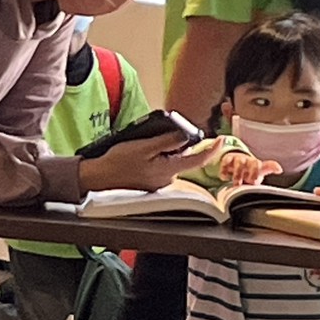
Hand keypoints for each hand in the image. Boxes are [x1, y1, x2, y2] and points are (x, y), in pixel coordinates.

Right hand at [80, 133, 218, 194]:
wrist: (99, 178)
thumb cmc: (118, 162)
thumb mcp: (144, 146)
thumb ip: (167, 142)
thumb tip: (186, 136)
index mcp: (168, 170)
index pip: (198, 160)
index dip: (211, 149)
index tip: (220, 140)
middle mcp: (167, 179)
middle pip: (182, 158)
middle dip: (177, 145)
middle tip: (159, 136)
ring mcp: (159, 183)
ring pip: (171, 162)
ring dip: (164, 151)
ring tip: (144, 146)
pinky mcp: (151, 183)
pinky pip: (161, 167)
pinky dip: (157, 158)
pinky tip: (141, 155)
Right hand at [219, 151, 281, 186]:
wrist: (233, 162)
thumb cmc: (248, 170)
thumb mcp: (258, 173)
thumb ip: (268, 170)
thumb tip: (280, 169)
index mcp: (257, 164)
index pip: (266, 165)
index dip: (271, 167)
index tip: (276, 171)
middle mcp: (249, 160)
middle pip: (253, 163)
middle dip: (253, 172)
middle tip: (251, 182)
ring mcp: (238, 159)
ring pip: (239, 163)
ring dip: (238, 174)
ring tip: (236, 184)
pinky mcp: (227, 159)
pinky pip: (226, 162)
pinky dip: (224, 170)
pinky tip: (224, 178)